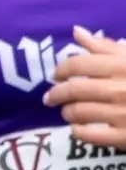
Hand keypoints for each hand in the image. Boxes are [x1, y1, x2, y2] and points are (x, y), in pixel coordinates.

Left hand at [44, 26, 125, 147]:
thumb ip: (105, 47)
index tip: (56, 75)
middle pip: (73, 89)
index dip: (61, 69)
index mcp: (123, 66)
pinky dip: (77, 131)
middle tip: (50, 97)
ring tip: (68, 112)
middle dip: (56, 94)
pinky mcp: (124, 137)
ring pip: (78, 112)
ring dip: (67, 112)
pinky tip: (79, 128)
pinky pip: (88, 135)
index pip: (78, 64)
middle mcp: (120, 89)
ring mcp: (122, 114)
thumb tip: (76, 32)